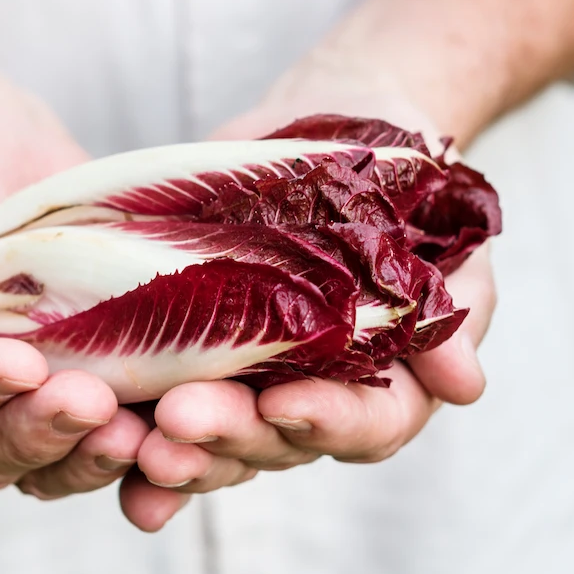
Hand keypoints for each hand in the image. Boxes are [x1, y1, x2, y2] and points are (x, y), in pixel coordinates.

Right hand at [0, 83, 151, 497]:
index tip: (18, 365)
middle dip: (37, 435)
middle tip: (94, 406)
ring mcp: (15, 395)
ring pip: (44, 459)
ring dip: (90, 456)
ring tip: (142, 433)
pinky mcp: (78, 376)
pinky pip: (102, 429)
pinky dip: (137, 440)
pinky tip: (180, 424)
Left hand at [118, 73, 496, 530]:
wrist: (344, 120)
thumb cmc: (406, 181)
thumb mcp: (441, 233)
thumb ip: (450, 310)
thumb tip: (465, 385)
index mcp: (387, 378)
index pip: (366, 422)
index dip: (327, 421)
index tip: (285, 405)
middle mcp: (316, 391)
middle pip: (276, 440)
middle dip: (229, 436)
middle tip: (180, 422)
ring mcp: (251, 373)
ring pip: (216, 436)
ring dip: (178, 450)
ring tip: (139, 445)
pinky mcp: (192, 344)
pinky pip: (161, 401)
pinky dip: (133, 441)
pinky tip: (108, 453)